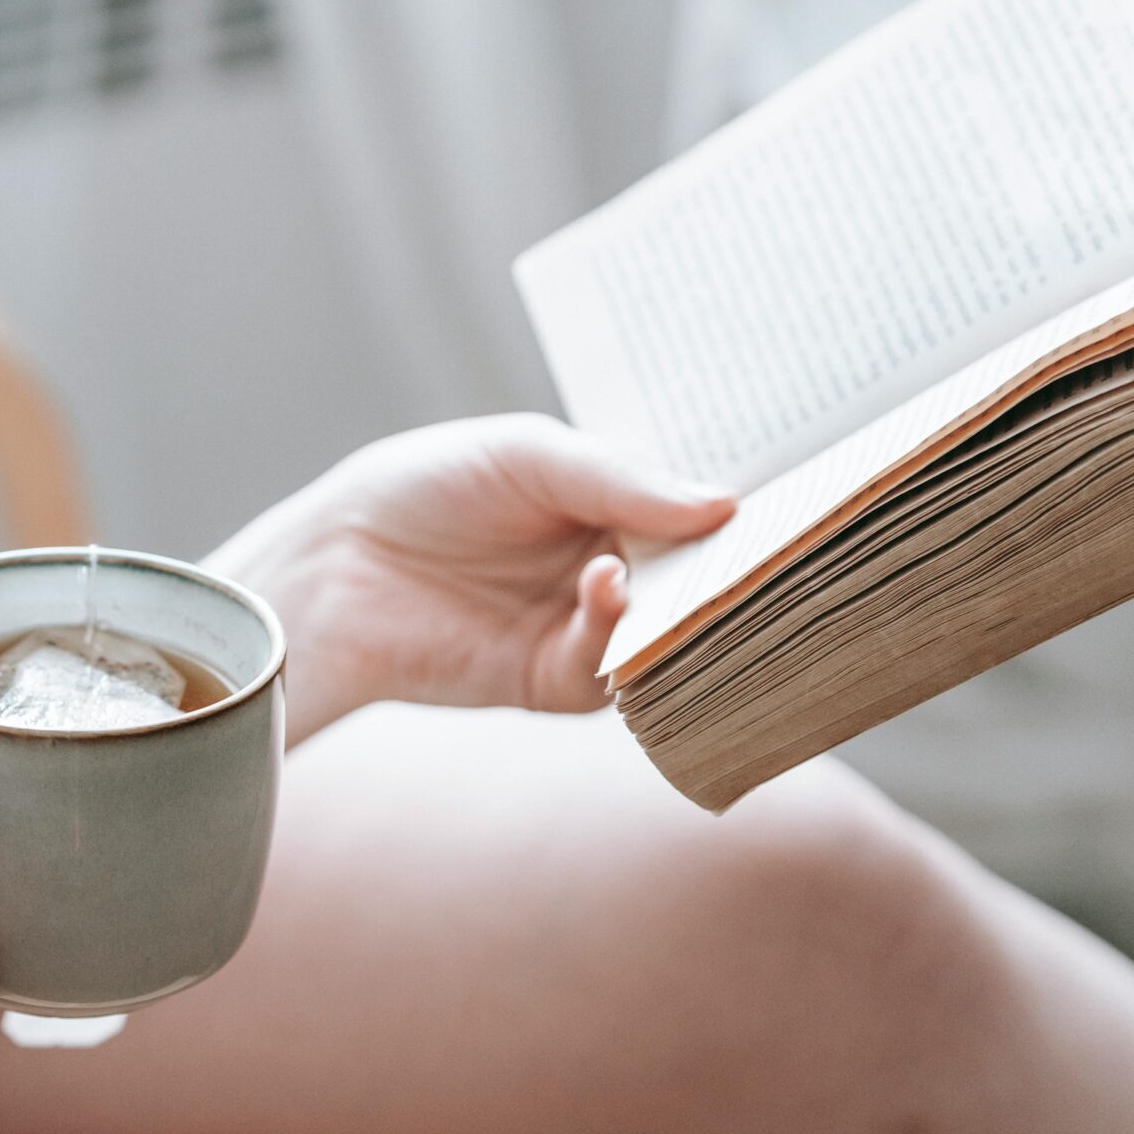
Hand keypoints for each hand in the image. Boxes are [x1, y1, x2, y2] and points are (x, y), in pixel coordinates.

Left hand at [209, 414, 733, 740]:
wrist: (333, 562)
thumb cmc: (424, 487)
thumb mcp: (526, 453)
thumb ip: (620, 478)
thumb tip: (724, 506)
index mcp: (616, 505)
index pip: (702, 512)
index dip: (745, 508)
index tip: (800, 495)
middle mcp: (614, 567)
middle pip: (699, 579)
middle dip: (734, 567)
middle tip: (775, 544)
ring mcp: (584, 629)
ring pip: (666, 634)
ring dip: (680, 606)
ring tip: (680, 564)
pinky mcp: (550, 681)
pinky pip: (608, 675)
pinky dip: (617, 634)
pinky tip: (606, 586)